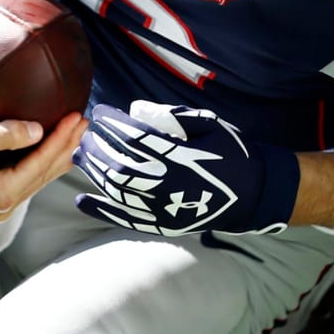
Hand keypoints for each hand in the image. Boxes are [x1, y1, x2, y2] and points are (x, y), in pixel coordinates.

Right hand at [0, 112, 87, 222]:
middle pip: (43, 175)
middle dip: (65, 148)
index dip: (62, 139)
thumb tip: (38, 130)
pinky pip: (21, 182)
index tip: (77, 117)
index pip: (42, 163)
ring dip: (54, 157)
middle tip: (83, 123)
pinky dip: (37, 165)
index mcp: (2, 195)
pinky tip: (45, 153)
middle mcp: (2, 208)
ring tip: (72, 137)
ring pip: (34, 180)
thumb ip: (6, 134)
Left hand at [73, 101, 298, 235]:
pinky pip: (126, 219)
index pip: (136, 137)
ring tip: (78, 156)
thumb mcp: (209, 124)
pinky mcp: (163, 224)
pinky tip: (82, 201)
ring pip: (118, 190)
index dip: (114, 124)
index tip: (100, 113)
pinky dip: (102, 211)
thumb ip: (173, 116)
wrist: (255, 194)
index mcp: (181, 155)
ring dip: (94, 172)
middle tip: (85, 133)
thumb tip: (136, 108)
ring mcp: (164, 208)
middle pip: (121, 164)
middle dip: (98, 146)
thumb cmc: (232, 152)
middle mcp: (169, 183)